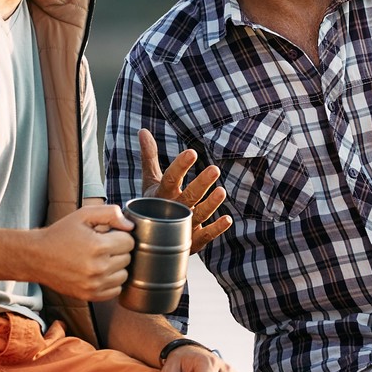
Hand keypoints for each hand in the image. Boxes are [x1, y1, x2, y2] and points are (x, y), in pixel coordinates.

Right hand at [35, 203, 134, 300]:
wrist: (37, 257)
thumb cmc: (60, 234)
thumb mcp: (83, 215)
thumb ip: (110, 214)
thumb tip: (130, 226)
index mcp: (98, 246)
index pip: (129, 242)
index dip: (120, 236)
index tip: (108, 235)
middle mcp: (98, 268)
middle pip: (128, 259)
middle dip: (118, 250)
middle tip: (101, 246)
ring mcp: (94, 285)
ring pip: (124, 275)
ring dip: (116, 267)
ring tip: (100, 259)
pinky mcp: (90, 296)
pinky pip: (115, 290)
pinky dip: (111, 281)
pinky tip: (99, 272)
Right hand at [138, 128, 231, 253]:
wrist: (146, 241)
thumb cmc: (152, 205)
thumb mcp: (149, 181)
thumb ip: (149, 157)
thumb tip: (143, 130)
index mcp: (160, 196)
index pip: (170, 179)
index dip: (180, 166)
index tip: (191, 153)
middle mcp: (172, 211)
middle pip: (188, 197)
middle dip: (201, 184)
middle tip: (215, 169)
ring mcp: (182, 227)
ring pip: (198, 215)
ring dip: (210, 204)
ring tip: (222, 191)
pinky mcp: (192, 241)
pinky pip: (205, 236)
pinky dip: (216, 229)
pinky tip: (228, 219)